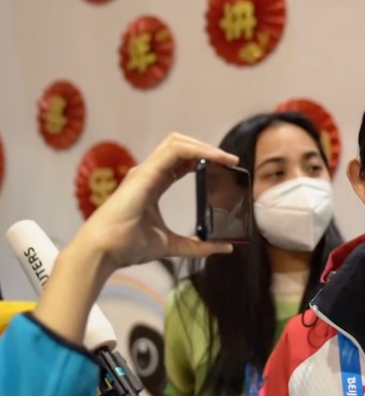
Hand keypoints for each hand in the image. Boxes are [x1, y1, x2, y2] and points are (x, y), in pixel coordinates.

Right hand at [74, 132, 236, 273]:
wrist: (103, 252)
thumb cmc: (127, 247)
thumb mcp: (171, 245)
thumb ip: (197, 246)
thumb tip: (225, 247)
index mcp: (153, 186)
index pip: (181, 163)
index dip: (204, 160)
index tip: (227, 168)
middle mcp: (148, 174)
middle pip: (180, 148)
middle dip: (206, 149)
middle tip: (230, 161)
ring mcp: (145, 172)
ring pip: (177, 143)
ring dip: (204, 146)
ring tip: (227, 158)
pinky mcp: (145, 174)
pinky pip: (175, 151)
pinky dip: (197, 150)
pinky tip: (215, 158)